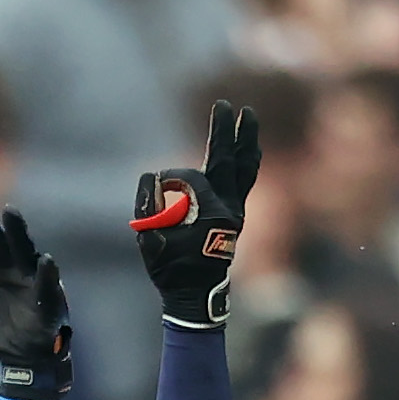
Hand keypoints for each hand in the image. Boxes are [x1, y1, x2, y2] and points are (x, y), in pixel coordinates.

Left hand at [0, 201, 69, 399]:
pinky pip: (47, 285)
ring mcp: (31, 280)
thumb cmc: (0, 334)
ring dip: (17, 232)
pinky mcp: (47, 299)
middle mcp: (13, 268)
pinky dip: (47, 274)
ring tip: (10, 213)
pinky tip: (46, 263)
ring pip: (24, 250)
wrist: (25, 361)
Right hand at [132, 100, 259, 330]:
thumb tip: (154, 178)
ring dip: (247, 139)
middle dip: (225, 130)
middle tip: (227, 103)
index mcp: (210, 212)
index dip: (171, 180)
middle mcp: (228, 208)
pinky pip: (247, 180)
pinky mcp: (237, 214)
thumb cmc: (170, 270)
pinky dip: (249, 160)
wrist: (195, 296)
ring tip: (249, 114)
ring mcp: (236, 210)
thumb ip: (147, 207)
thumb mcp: (150, 242)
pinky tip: (250, 147)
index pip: (190, 178)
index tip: (158, 190)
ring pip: (244, 167)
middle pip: (228, 159)